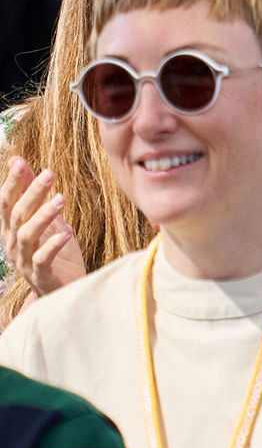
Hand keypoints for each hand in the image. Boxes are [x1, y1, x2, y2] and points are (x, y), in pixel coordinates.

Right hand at [0, 157, 83, 295]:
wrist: (65, 287)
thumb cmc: (55, 250)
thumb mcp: (46, 217)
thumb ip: (31, 193)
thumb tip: (17, 160)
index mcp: (12, 229)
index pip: (7, 203)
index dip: (12, 183)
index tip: (20, 162)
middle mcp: (13, 244)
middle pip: (17, 215)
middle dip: (31, 193)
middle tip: (50, 174)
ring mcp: (25, 261)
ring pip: (27, 235)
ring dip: (44, 215)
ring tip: (62, 199)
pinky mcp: (40, 276)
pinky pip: (42, 259)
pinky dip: (53, 244)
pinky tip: (68, 231)